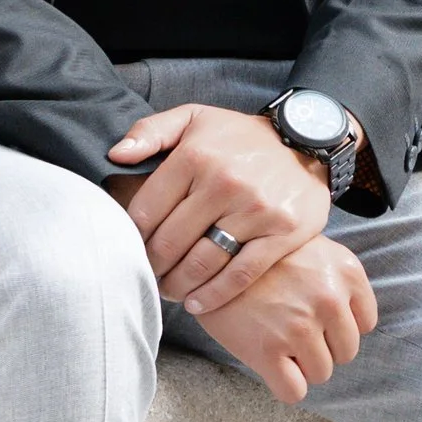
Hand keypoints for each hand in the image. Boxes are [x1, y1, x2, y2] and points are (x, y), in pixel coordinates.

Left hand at [110, 103, 333, 312]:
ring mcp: (255, 210)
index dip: (131, 238)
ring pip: (202, 263)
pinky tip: (197, 303)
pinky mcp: (281, 233)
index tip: (130, 249)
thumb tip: (115, 155)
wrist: (306, 143)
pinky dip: (214, 295)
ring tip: (170, 290)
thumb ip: (150, 131)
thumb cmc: (240, 137)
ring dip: (178, 285)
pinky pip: (240, 274)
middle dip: (152, 266)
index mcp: (195, 156)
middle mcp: (224, 182)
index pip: (146, 212)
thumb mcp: (194, 118)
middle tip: (148, 275)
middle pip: (170, 242)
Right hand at [191, 230, 377, 402]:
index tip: (316, 318)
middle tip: (292, 330)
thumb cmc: (260, 252)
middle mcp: (330, 299)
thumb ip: (335, 279)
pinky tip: (268, 364)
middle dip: (321, 347)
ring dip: (301, 366)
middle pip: (346, 352)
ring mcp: (300, 326)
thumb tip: (347, 320)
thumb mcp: (311, 248)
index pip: (366, 323)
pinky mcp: (269, 350)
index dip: (338, 326)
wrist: (209, 252)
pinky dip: (284, 385)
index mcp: (346, 271)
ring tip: (276, 340)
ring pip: (321, 373)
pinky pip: (294, 391)